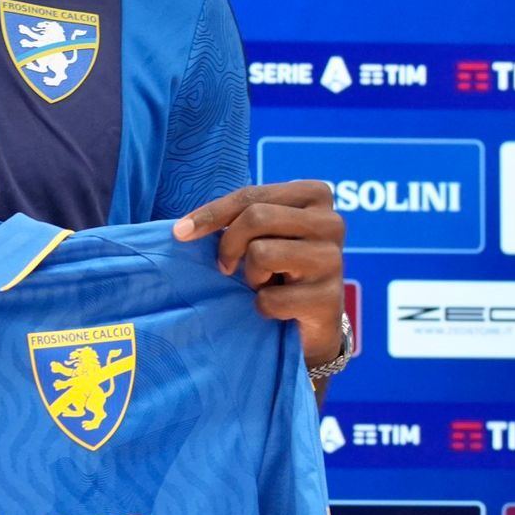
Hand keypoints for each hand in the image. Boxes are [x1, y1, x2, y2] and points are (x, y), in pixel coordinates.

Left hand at [172, 180, 345, 367]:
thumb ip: (237, 218)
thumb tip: (182, 229)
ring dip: (250, 276)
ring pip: (262, 254)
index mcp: (315, 195)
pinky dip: (262, 307)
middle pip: (256, 217)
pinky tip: (278, 306)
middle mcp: (331, 222)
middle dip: (230, 245)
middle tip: (227, 267)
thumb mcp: (261, 233)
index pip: (251, 195)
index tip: (180, 233)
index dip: (211, 214)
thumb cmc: (279, 266)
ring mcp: (334, 260)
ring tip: (263, 283)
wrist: (312, 319)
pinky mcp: (330, 299)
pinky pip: (271, 298)